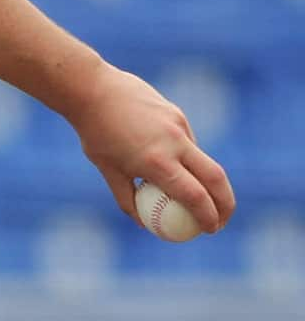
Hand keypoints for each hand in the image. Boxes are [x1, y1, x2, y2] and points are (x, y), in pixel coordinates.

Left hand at [69, 64, 235, 232]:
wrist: (93, 90)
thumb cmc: (95, 134)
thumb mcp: (107, 170)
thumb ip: (126, 198)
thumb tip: (144, 224)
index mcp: (156, 162)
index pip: (195, 196)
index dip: (208, 216)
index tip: (211, 230)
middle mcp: (174, 144)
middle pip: (216, 178)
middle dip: (226, 203)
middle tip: (222, 220)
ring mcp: (179, 126)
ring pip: (203, 159)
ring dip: (206, 180)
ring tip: (196, 195)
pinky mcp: (178, 114)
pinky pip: (189, 142)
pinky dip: (187, 158)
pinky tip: (169, 159)